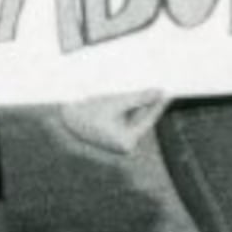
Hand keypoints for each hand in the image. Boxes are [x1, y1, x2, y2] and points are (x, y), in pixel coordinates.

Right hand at [51, 89, 167, 155]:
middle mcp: (124, 145)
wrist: (63, 116)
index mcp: (127, 143)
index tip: (168, 92)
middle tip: (160, 86)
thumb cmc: (89, 111)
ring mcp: (117, 139)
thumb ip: (140, 98)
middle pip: (141, 118)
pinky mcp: (111, 133)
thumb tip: (159, 93)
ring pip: (133, 116)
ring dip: (137, 102)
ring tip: (145, 87)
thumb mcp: (116, 102)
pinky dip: (127, 106)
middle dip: (148, 102)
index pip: (148, 120)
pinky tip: (129, 93)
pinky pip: (124, 117)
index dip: (158, 104)